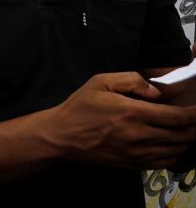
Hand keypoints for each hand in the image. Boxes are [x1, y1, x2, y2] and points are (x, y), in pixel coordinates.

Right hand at [49, 72, 195, 169]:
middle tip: (194, 120)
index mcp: (133, 113)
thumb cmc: (80, 108)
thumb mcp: (100, 82)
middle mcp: (139, 136)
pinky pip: (165, 162)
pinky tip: (172, 144)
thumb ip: (131, 80)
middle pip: (182, 136)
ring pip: (177, 150)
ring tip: (185, 130)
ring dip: (186, 140)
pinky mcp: (134, 164)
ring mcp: (137, 153)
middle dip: (194, 127)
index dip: (194, 114)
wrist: (62, 137)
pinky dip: (175, 153)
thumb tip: (156, 92)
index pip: (177, 117)